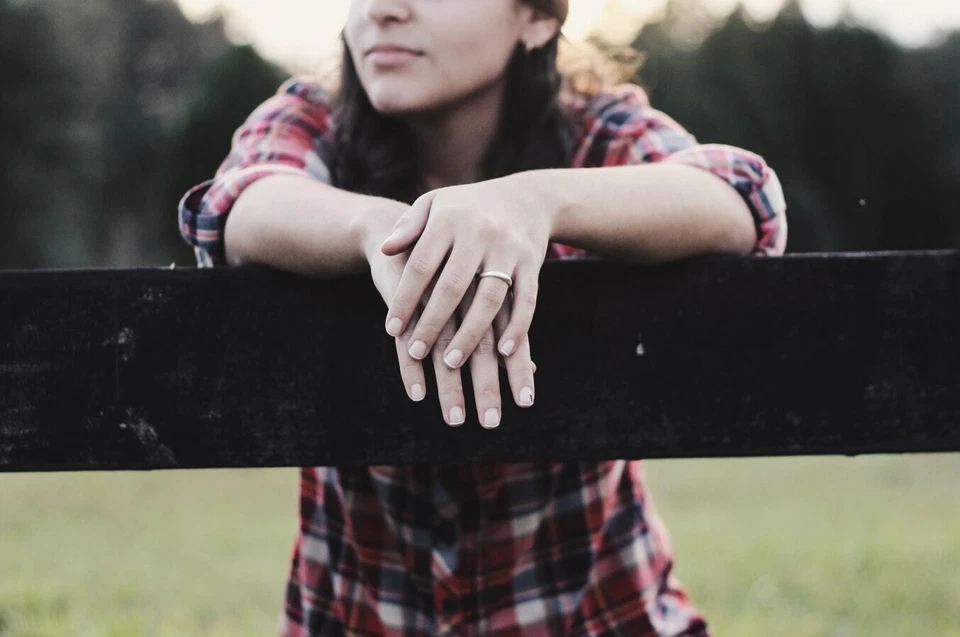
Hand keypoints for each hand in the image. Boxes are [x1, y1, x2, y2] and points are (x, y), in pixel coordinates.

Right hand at [368, 245, 535, 426]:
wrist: (403, 219)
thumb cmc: (456, 263)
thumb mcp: (483, 286)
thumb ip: (506, 323)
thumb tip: (532, 368)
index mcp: (490, 286)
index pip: (510, 335)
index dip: (517, 369)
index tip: (525, 403)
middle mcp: (466, 290)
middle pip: (481, 347)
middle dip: (486, 388)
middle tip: (491, 423)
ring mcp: (433, 292)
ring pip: (445, 347)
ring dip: (450, 386)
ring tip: (455, 419)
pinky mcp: (402, 295)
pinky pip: (408, 339)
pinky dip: (411, 368)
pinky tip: (418, 395)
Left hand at [379, 174, 552, 373]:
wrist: (526, 198)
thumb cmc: (467, 207)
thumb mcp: (434, 204)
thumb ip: (408, 227)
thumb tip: (384, 250)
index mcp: (449, 219)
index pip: (421, 265)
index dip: (405, 298)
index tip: (391, 329)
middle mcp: (479, 233)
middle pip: (453, 286)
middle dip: (433, 323)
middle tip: (415, 352)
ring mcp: (509, 249)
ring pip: (489, 298)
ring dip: (471, 334)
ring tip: (451, 362)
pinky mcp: (532, 263)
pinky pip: (526, 299)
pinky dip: (517, 327)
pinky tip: (503, 352)